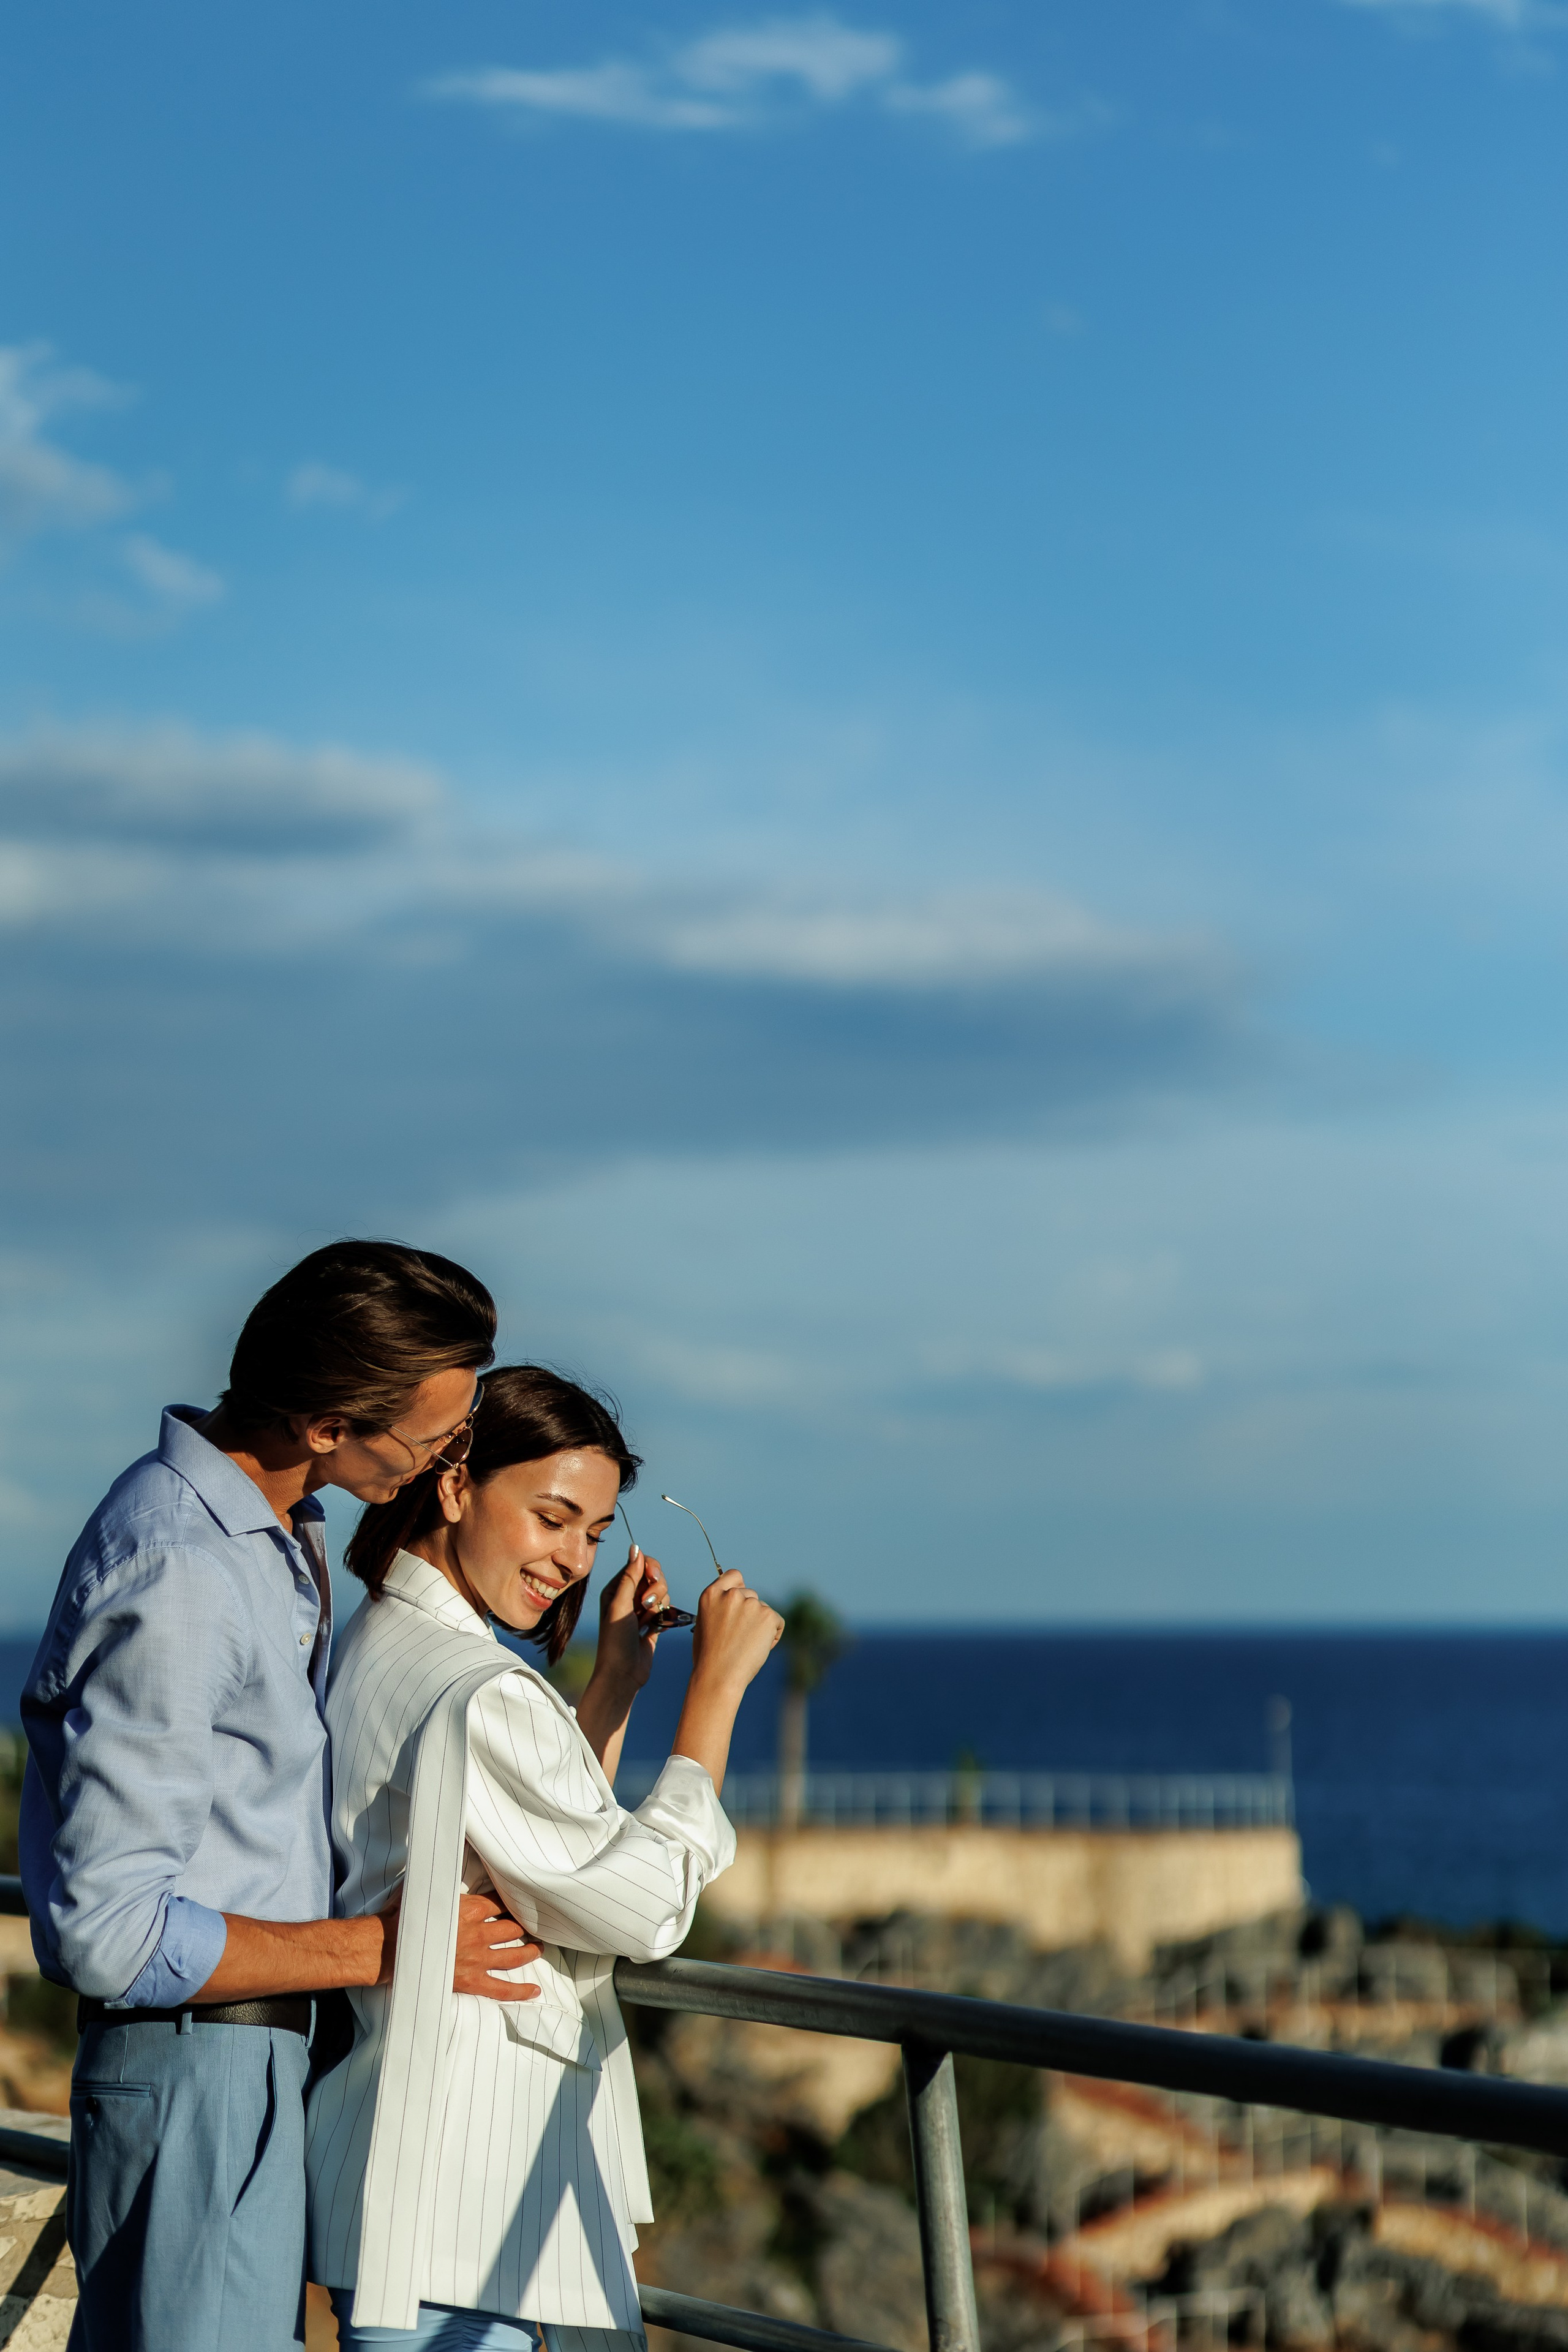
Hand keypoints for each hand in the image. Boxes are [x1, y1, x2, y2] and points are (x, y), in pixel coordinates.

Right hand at [371, 1885, 542, 2000]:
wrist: (388, 1949)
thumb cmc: (402, 1917)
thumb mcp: (424, 1890)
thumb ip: (441, 1883)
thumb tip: (440, 1865)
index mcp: (469, 1909)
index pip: (499, 1903)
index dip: (510, 1903)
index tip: (518, 1902)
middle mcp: (478, 1933)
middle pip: (511, 1928)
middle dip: (524, 1927)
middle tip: (533, 1926)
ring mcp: (477, 1959)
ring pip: (514, 1955)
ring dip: (529, 1951)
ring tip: (538, 1948)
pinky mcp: (472, 1982)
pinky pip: (502, 1989)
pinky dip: (520, 1991)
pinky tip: (534, 1991)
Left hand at [595, 1545, 668, 1694]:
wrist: (622, 1674)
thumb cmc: (615, 1640)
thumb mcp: (619, 1605)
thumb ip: (630, 1576)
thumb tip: (636, 1547)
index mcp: (616, 1589)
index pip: (639, 1564)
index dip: (650, 1568)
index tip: (653, 1578)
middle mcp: (628, 1598)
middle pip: (654, 1577)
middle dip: (657, 1588)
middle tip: (648, 1605)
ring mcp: (641, 1611)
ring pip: (663, 1593)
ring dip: (660, 1604)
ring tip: (648, 1619)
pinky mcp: (653, 1625)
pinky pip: (666, 1610)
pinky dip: (664, 1616)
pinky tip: (655, 1628)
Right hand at [690, 1568, 783, 1693]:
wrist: (719, 1676)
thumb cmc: (709, 1656)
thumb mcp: (705, 1623)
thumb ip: (719, 1607)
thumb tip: (737, 1600)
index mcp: (711, 1594)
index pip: (734, 1576)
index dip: (740, 1587)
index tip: (742, 1598)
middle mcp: (731, 1594)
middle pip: (751, 1594)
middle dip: (750, 1612)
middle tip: (741, 1636)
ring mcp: (750, 1604)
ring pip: (763, 1609)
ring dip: (761, 1624)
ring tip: (747, 1646)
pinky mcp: (768, 1616)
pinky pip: (777, 1622)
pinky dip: (772, 1635)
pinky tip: (758, 1648)